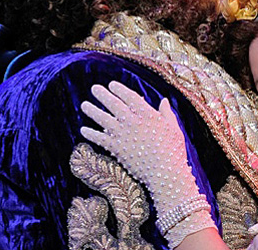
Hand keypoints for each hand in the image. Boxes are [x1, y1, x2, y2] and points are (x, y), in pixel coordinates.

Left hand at [80, 81, 215, 247]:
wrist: (165, 173)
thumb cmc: (173, 151)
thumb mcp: (174, 128)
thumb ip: (167, 113)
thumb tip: (164, 101)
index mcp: (148, 114)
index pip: (129, 96)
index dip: (119, 89)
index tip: (112, 85)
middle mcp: (133, 121)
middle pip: (113, 103)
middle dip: (102, 94)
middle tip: (94, 88)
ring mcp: (122, 134)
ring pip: (102, 118)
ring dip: (92, 110)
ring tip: (84, 105)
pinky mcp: (116, 148)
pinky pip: (99, 138)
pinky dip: (90, 133)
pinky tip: (83, 130)